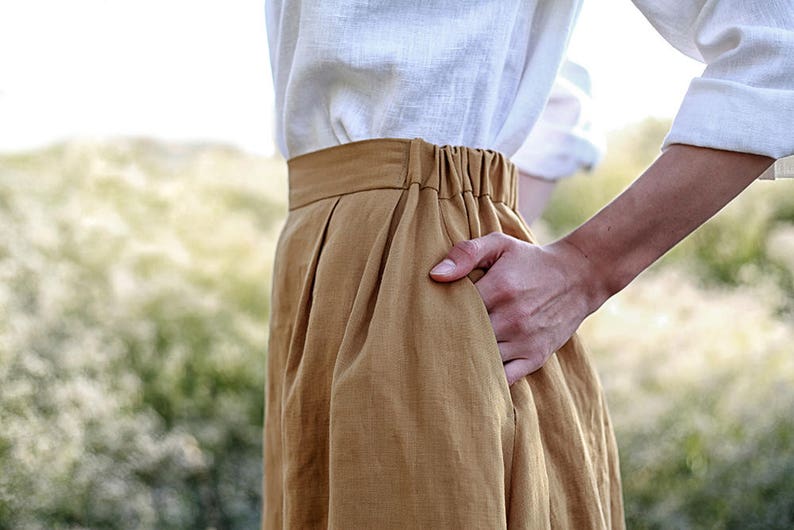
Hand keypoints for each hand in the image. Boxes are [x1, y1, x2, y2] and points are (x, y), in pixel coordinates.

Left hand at [429, 233, 606, 384]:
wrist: (578, 277)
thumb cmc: (530, 261)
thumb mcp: (500, 245)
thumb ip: (466, 253)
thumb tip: (436, 275)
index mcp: (500, 288)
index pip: (456, 310)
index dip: (436, 315)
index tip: (422, 318)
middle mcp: (513, 318)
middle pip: (466, 338)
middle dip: (444, 342)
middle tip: (423, 345)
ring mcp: (525, 341)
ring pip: (483, 362)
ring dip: (462, 362)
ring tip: (442, 361)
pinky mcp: (535, 358)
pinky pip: (505, 380)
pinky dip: (487, 382)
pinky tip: (470, 378)